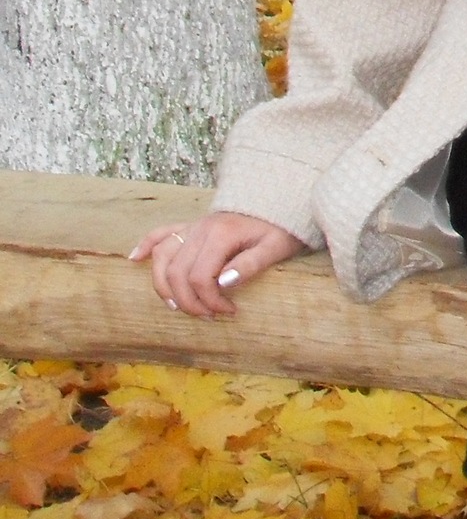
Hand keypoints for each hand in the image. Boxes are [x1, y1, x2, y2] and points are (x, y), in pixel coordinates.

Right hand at [128, 213, 306, 318]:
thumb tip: (223, 284)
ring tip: (178, 306)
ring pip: (162, 257)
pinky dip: (146, 245)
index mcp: (221, 234)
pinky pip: (161, 233)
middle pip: (177, 272)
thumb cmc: (280, 228)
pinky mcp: (190, 226)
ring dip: (164, 286)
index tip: (228, 312)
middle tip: (209, 316)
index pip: (200, 277)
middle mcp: (200, 228)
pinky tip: (135, 259)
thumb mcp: (275, 248)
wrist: (280, 201)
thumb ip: (250, 265)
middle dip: (188, 301)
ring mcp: (193, 226)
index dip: (209, 301)